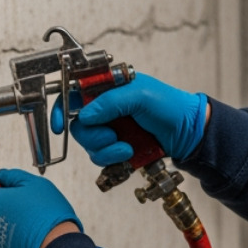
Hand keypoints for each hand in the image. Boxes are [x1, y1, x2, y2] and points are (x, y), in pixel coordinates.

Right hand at [49, 74, 208, 166]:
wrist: (189, 134)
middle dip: (93, 135)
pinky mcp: (116, 148)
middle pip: (78, 125)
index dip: (61, 108)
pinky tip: (129, 154)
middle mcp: (105, 108)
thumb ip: (111, 101)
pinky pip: (101, 157)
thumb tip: (85, 114)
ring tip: (126, 147)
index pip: (73, 94)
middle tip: (112, 135)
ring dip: (106, 149)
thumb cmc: (171, 106)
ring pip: (88, 144)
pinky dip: (113, 158)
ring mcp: (111, 129)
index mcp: (108, 88)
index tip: (58, 123)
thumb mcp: (141, 95)